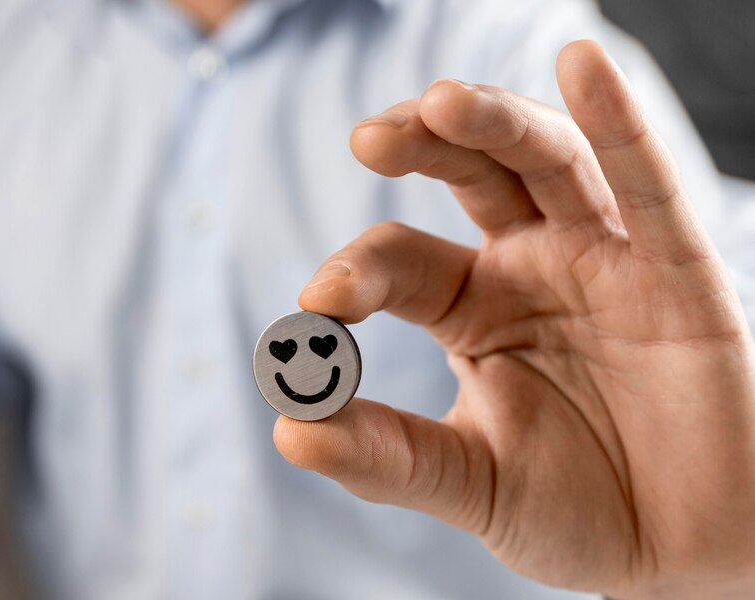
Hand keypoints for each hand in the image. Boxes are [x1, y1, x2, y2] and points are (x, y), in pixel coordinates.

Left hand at [273, 41, 754, 599]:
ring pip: (549, 163)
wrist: (683, 555)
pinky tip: (583, 66)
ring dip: (497, 123)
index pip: (402, 262)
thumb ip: (387, 455)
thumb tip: (289, 429)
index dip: (359, 271)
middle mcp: (532, 268)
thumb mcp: (470, 483)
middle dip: (423, 145)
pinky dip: (619, 127)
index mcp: (472, 309)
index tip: (317, 304)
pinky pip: (649, 191)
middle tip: (370, 137)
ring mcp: (603, 263)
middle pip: (471, 176)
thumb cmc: (579, 513)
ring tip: (442, 102)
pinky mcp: (678, 276)